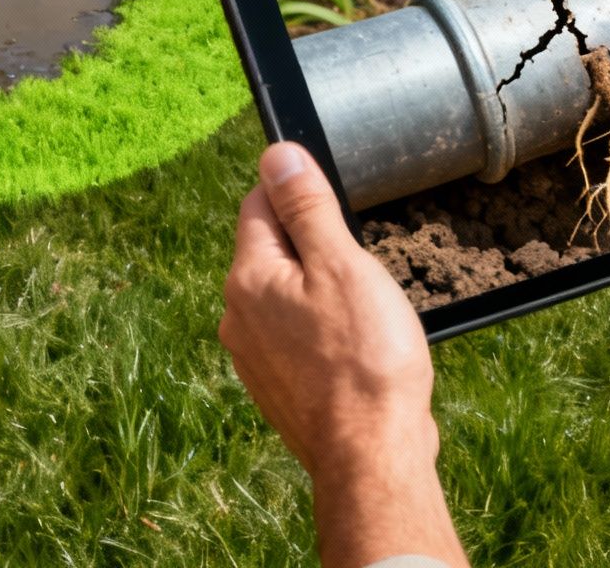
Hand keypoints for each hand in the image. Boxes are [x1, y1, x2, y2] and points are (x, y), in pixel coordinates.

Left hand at [220, 142, 467, 567]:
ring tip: (365, 314)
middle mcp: (238, 316)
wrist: (370, 455)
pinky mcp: (277, 388)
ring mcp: (254, 356)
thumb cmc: (364, 358)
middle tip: (361, 268)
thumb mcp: (341, 264)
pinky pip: (297, 338)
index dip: (299, 193)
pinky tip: (358, 348)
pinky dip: (324, 333)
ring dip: (322, 292)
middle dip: (315, 247)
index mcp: (248, 277)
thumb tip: (277, 155)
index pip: (259, 204)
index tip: (337, 204)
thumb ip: (307, 208)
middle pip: (272, 251)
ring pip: (287, 297)